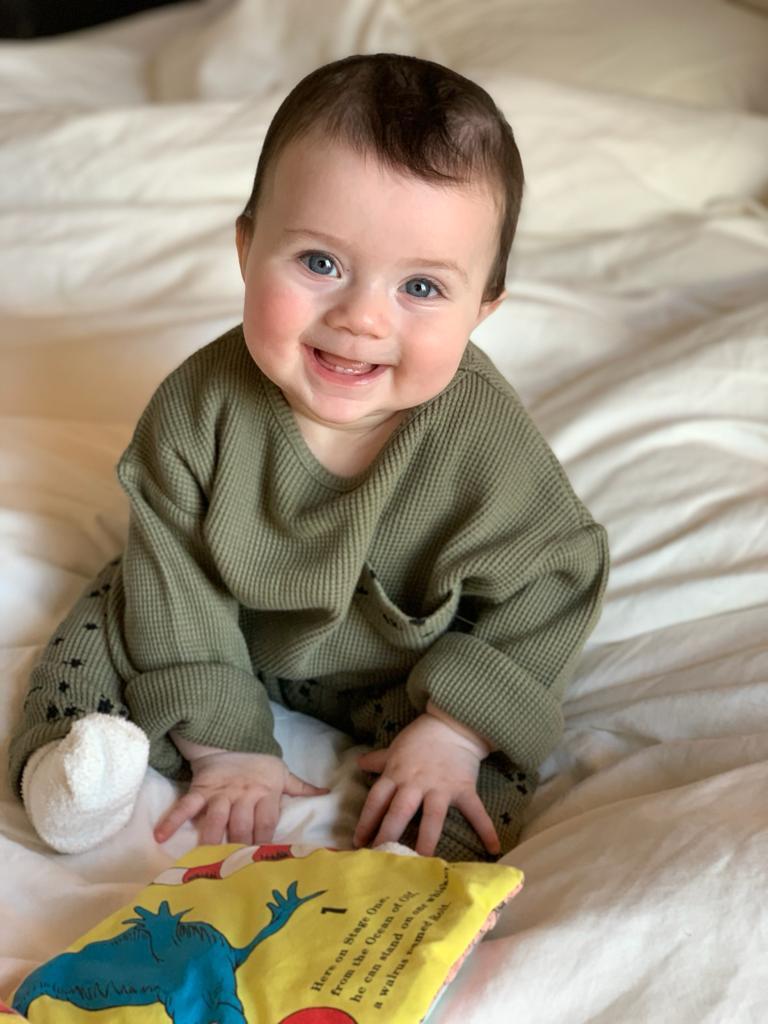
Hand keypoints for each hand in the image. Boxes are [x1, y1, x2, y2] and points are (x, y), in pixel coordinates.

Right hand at [154, 749, 327, 845]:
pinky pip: (186, 805)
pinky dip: (173, 819)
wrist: (231, 740)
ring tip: (204, 860)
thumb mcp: (282, 773)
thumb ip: (301, 787)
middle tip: (234, 870)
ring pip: (216, 818)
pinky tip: (161, 836)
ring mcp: (220, 793)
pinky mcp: (200, 789)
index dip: (265, 841)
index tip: (263, 862)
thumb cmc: (259, 763)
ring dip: (211, 839)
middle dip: (238, 846)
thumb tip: (327, 793)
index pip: (267, 821)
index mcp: (265, 793)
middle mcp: (242, 795)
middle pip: (241, 825)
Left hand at [353, 711, 499, 857]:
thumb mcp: (396, 748)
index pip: (376, 800)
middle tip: (382, 858)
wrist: (452, 724)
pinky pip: (475, 811)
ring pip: (432, 817)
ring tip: (423, 863)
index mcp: (396, 774)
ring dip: (427, 840)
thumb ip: (379, 760)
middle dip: (389, 835)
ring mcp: (440, 787)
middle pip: (399, 812)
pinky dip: (485, 829)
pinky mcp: (463, 789)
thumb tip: (358, 764)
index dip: (366, 821)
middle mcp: (415, 783)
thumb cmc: (420, 738)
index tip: (359, 842)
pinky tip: (492, 848)